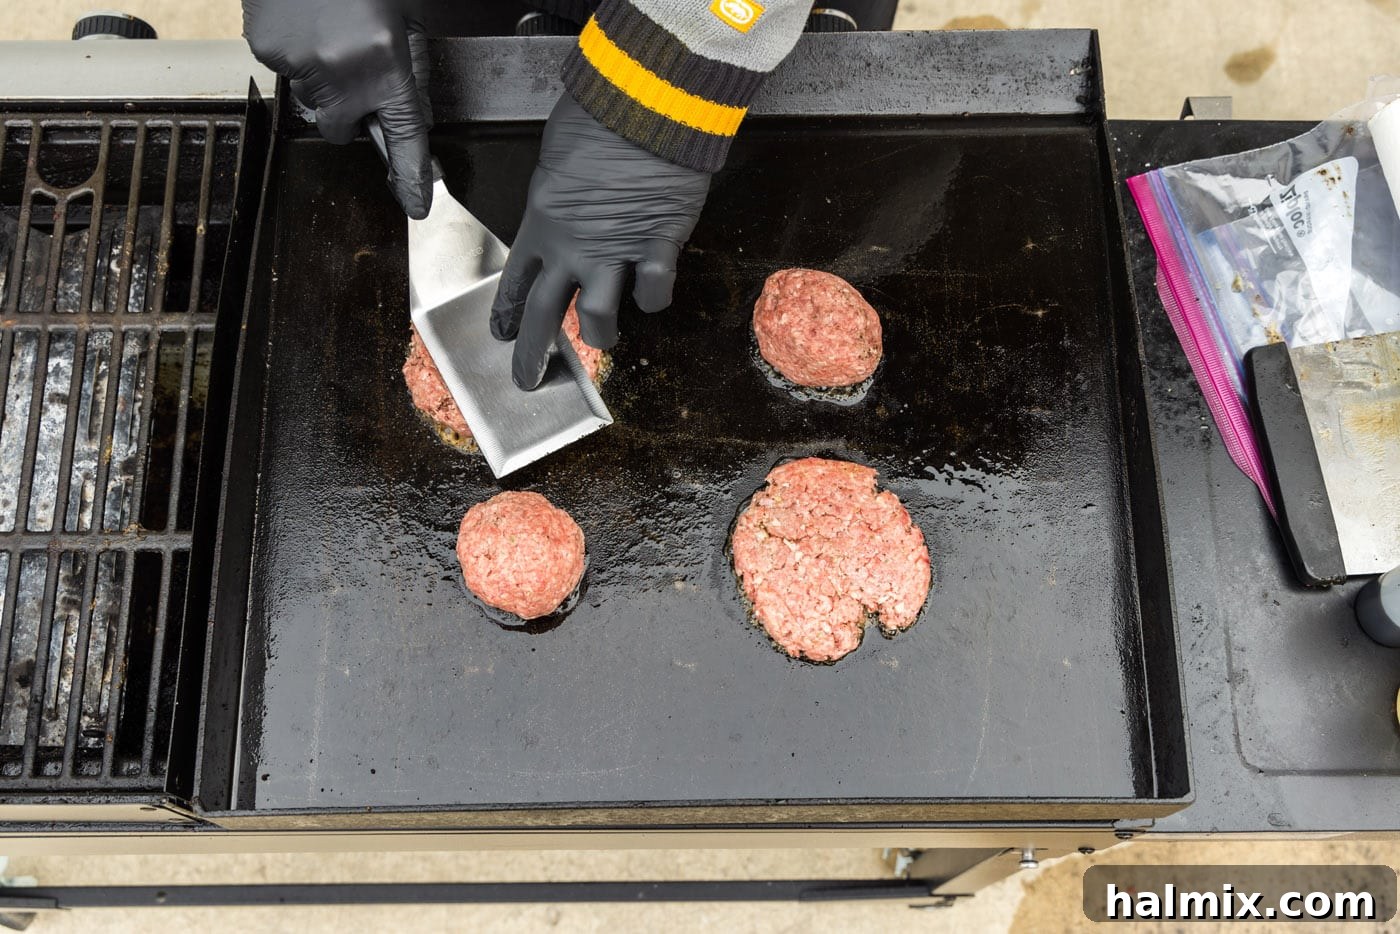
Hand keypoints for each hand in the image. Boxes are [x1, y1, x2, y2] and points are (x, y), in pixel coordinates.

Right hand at [243, 0, 432, 217]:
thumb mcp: (405, 18)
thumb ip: (408, 66)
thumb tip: (411, 113)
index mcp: (387, 64)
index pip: (406, 136)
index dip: (411, 175)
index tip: (417, 204)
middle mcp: (344, 73)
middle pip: (342, 129)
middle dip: (348, 112)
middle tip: (351, 71)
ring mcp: (301, 65)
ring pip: (312, 99)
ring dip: (320, 77)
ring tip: (326, 31)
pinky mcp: (267, 50)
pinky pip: (284, 69)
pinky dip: (294, 52)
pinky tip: (303, 21)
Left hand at [490, 93, 711, 389]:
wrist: (644, 105)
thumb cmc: (599, 116)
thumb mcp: (557, 159)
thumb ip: (558, 198)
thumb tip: (567, 208)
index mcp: (541, 222)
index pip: (517, 280)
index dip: (508, 312)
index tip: (503, 334)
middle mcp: (572, 246)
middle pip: (545, 313)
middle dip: (533, 353)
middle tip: (529, 379)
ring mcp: (614, 251)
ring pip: (597, 319)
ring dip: (599, 336)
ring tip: (604, 340)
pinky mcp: (656, 246)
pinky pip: (653, 293)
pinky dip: (653, 297)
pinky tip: (652, 292)